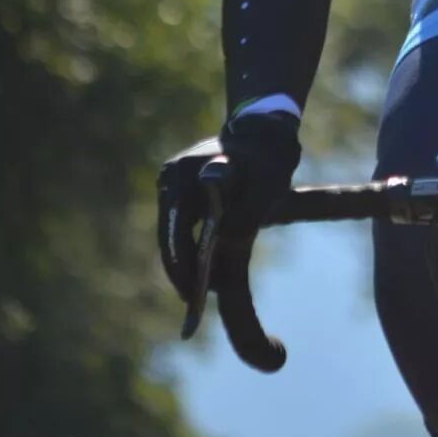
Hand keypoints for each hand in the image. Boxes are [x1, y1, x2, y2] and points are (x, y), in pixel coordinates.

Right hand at [156, 113, 299, 303]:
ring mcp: (172, 183)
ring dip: (184, 262)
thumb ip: (245, 214)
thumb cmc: (267, 160)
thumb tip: (224, 245)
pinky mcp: (178, 191)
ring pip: (173, 233)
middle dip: (182, 270)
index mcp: (186, 173)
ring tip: (197, 295)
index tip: (192, 294)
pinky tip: (201, 272)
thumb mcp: (266, 187)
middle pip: (170, 235)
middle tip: (193, 303)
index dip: (183, 265)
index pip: (178, 230)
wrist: (264, 133)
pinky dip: (189, 248)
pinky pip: (180, 226)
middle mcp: (171, 177)